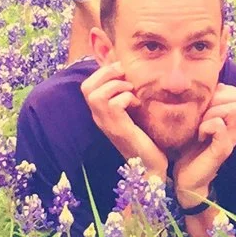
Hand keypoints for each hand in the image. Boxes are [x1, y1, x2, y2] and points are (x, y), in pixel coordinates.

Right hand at [82, 60, 168, 180]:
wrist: (149, 165)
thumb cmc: (144, 138)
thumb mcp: (132, 112)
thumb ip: (126, 96)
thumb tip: (129, 74)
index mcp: (100, 112)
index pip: (87, 86)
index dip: (102, 72)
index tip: (121, 70)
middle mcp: (99, 118)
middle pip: (86, 87)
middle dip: (106, 73)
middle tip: (124, 74)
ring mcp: (107, 124)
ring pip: (97, 95)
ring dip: (116, 86)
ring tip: (131, 91)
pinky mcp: (119, 130)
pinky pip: (114, 104)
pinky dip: (127, 98)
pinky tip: (137, 104)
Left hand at [173, 82, 235, 206]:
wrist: (186, 178)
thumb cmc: (187, 146)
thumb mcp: (195, 120)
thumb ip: (203, 104)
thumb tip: (205, 86)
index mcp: (230, 118)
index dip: (220, 92)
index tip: (203, 106)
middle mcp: (235, 126)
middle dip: (215, 100)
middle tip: (201, 115)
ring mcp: (232, 137)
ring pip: (232, 109)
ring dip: (211, 113)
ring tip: (200, 125)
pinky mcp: (224, 148)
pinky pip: (219, 125)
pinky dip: (206, 126)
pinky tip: (199, 135)